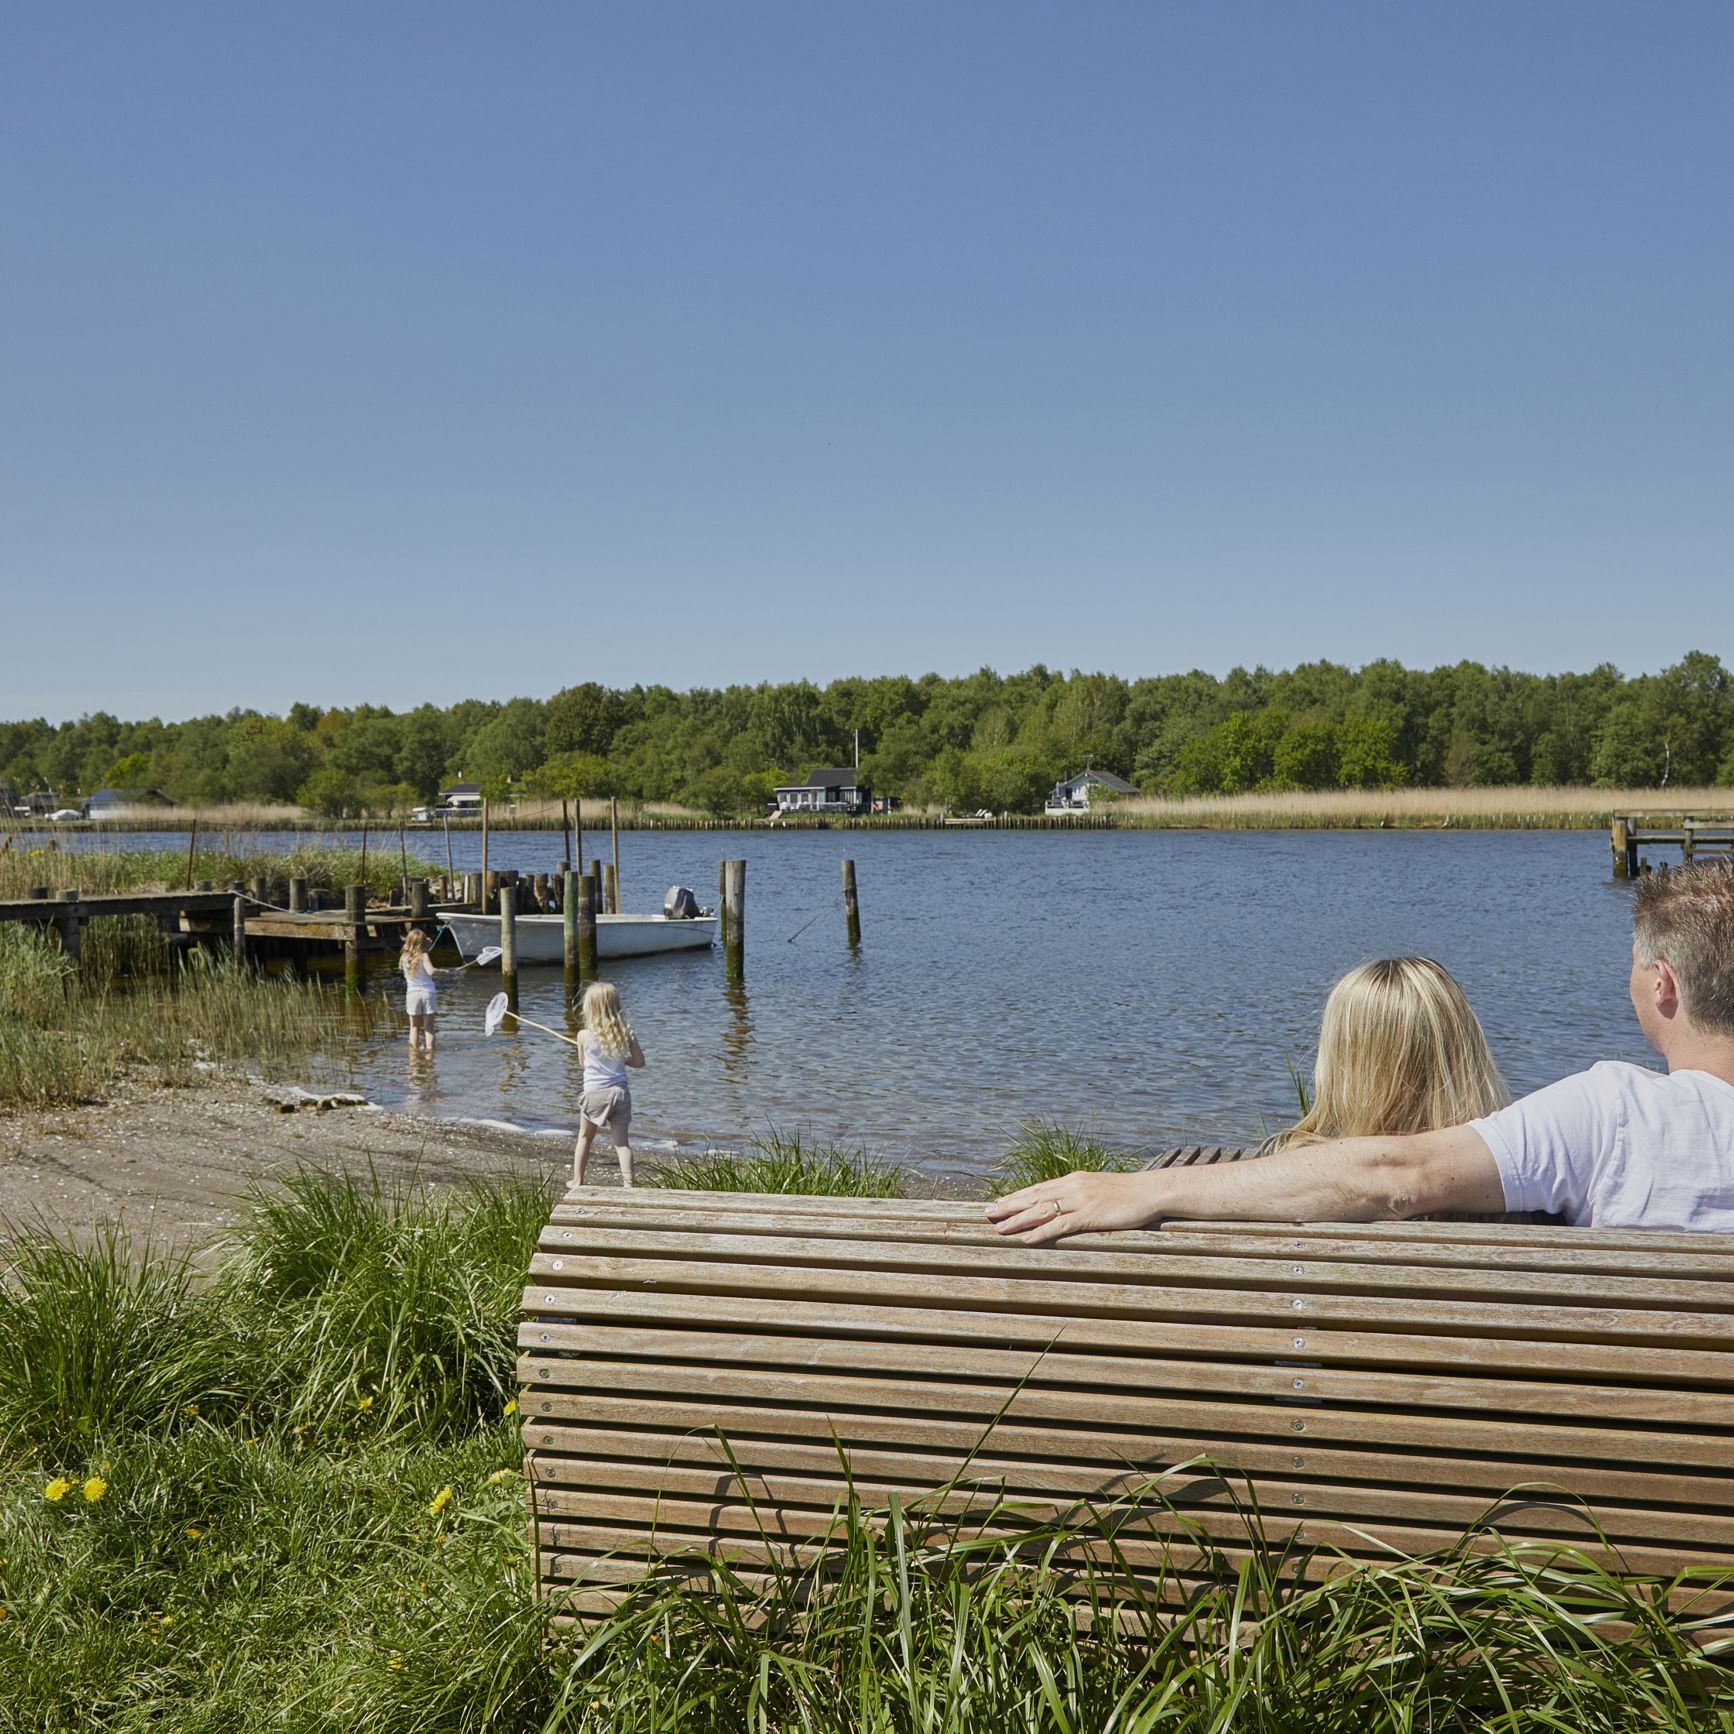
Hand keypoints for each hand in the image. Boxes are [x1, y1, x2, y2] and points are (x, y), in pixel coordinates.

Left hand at [984, 1170, 1159, 1243]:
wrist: (1151, 1191)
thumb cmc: (1128, 1193)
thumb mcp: (1099, 1189)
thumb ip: (1081, 1194)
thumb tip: (1066, 1204)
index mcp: (1073, 1180)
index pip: (1038, 1189)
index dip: (1017, 1197)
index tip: (999, 1203)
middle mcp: (1072, 1187)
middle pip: (1033, 1198)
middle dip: (1009, 1206)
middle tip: (987, 1213)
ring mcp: (1080, 1200)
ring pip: (1041, 1211)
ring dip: (1018, 1220)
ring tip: (998, 1228)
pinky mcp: (1090, 1215)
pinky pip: (1060, 1225)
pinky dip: (1041, 1232)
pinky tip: (1027, 1239)